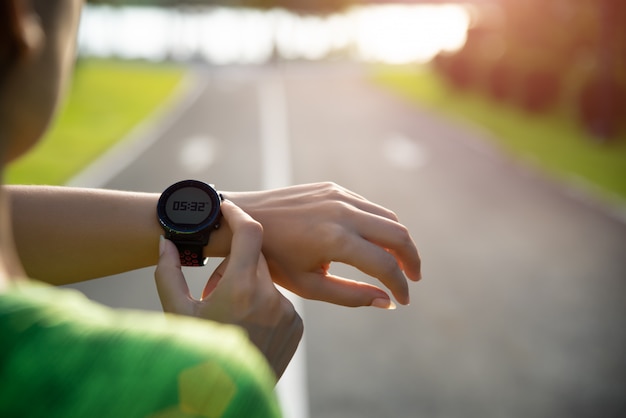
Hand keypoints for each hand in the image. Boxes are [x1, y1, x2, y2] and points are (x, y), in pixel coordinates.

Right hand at [154, 200, 302, 379]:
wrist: (224, 397)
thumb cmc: (196, 354)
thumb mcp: (176, 313)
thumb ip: (167, 272)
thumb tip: (164, 242)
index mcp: (240, 288)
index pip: (249, 232)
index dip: (237, 214)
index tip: (226, 208)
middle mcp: (270, 297)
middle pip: (255, 258)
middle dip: (235, 264)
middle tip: (215, 289)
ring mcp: (287, 313)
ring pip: (266, 282)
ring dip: (249, 287)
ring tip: (231, 316)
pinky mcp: (296, 326)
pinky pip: (279, 302)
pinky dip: (263, 305)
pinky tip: (247, 327)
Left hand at [227, 182, 420, 307]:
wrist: (244, 220)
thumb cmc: (272, 259)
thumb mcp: (309, 286)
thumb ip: (350, 296)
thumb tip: (385, 302)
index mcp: (336, 240)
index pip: (385, 264)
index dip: (400, 285)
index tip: (403, 301)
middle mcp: (343, 212)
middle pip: (398, 234)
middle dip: (411, 259)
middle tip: (412, 278)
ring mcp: (339, 195)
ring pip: (388, 216)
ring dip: (400, 240)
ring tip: (398, 262)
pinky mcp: (333, 188)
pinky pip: (369, 206)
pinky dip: (381, 224)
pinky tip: (375, 242)